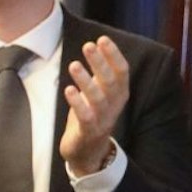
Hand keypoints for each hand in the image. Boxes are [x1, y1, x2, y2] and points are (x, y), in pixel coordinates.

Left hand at [60, 36, 131, 176]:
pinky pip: (86, 116)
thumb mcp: (99, 93)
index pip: (122, 71)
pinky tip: (69, 89)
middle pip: (110, 81)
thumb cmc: (91, 116)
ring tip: (74, 65)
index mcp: (119, 94)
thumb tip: (96, 45)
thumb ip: (100, 74)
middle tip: (88, 46)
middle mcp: (114, 105)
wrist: (88, 152)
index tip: (103, 39)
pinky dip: (78, 103)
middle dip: (100, 62)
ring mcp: (103, 120)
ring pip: (98, 98)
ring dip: (86, 81)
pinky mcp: (89, 132)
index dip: (114, 55)